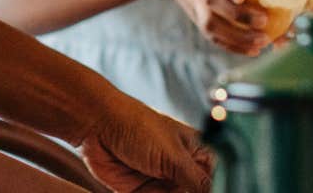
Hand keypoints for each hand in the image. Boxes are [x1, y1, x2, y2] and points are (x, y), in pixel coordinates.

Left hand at [75, 87, 213, 191]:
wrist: (96, 126)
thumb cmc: (137, 126)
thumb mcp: (173, 156)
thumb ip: (197, 182)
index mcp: (197, 154)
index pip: (216, 181)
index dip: (214, 188)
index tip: (205, 191)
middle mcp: (181, 170)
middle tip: (176, 190)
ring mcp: (162, 182)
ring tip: (158, 189)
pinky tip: (148, 192)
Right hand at [150, 0, 280, 56]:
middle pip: (214, 3)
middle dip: (238, 16)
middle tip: (264, 22)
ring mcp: (196, 3)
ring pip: (211, 24)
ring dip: (236, 36)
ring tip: (263, 42)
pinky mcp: (196, 16)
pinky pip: (211, 35)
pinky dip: (231, 45)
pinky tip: (253, 50)